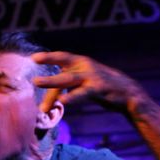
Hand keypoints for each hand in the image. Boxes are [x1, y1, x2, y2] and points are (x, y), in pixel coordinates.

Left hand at [30, 51, 148, 113]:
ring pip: (68, 78)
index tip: (34, 58)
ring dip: (51, 81)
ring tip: (36, 82)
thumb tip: (47, 102)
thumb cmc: (100, 88)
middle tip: (32, 66)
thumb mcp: (82, 84)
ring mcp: (92, 77)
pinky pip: (83, 93)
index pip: (61, 58)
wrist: (127, 93)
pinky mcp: (99, 88)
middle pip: (63, 63)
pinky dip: (72, 97)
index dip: (48, 57)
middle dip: (47, 61)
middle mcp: (85, 66)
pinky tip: (63, 101)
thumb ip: (66, 89)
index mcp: (81, 62)